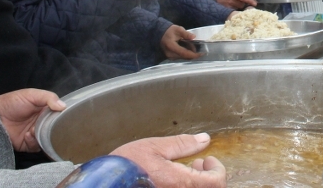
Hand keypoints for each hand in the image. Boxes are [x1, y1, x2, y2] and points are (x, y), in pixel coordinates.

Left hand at [0, 88, 65, 151]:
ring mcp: (35, 134)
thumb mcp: (32, 94)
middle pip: (55, 129)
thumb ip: (49, 98)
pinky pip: (36, 147)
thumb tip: (63, 106)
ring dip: (42, 136)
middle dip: (52, 129)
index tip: (60, 117)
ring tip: (33, 130)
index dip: (61, 117)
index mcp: (46, 110)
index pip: (59, 115)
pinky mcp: (27, 144)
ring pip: (47, 140)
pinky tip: (27, 135)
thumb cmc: (12, 102)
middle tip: (47, 126)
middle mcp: (42, 123)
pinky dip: (33, 142)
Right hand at [111, 134, 225, 187]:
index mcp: (181, 183)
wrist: (104, 183)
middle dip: (209, 176)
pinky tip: (174, 179)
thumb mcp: (156, 147)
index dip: (217, 169)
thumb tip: (204, 140)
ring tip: (186, 170)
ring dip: (198, 182)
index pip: (216, 182)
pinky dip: (186, 187)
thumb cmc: (126, 166)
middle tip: (199, 163)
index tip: (209, 159)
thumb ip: (183, 144)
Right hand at [160, 25, 200, 59]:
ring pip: (183, 57)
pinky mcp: (171, 58)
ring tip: (191, 45)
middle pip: (184, 56)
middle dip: (192, 53)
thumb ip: (186, 33)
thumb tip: (193, 37)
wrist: (161, 34)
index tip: (201, 54)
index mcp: (171, 46)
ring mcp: (170, 57)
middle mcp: (170, 53)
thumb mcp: (178, 29)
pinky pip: (181, 57)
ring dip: (189, 53)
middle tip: (197, 46)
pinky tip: (187, 47)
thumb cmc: (170, 31)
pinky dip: (186, 53)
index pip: (183, 53)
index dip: (193, 54)